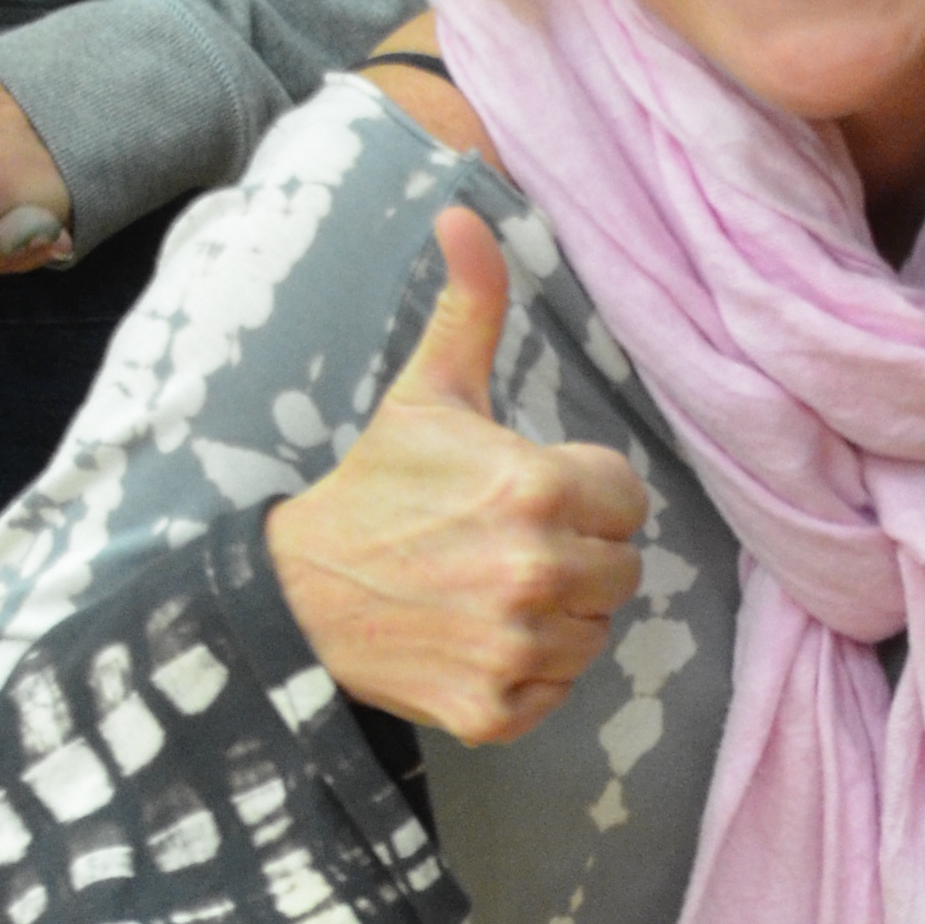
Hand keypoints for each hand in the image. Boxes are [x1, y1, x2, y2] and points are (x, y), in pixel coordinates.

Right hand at [264, 206, 645, 749]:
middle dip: (576, 555)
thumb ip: (471, 308)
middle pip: (621, 571)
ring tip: (490, 592)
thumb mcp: (428, 393)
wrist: (297, 595)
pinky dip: (527, 675)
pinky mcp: (497, 710)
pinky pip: (557, 693)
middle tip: (504, 545)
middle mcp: (537, 571)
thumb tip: (464, 213)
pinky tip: (476, 639)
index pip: (627, 500)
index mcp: (537, 486)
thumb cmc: (376, 488)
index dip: (585, 496)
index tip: (529, 496)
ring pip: (596, 635)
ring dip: (558, 617)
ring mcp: (518, 647)